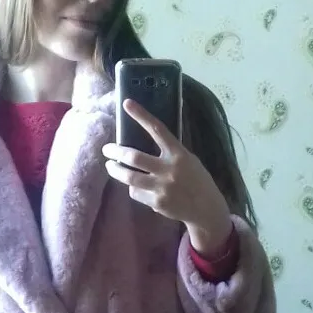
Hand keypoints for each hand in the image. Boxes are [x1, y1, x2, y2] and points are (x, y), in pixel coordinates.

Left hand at [102, 99, 232, 255]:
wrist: (206, 208)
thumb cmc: (196, 180)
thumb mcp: (188, 160)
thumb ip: (169, 152)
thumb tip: (143, 140)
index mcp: (179, 153)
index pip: (157, 129)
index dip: (141, 115)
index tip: (126, 103)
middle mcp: (170, 169)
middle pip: (134, 157)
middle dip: (115, 151)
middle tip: (106, 149)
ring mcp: (162, 187)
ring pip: (129, 177)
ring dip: (115, 170)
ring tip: (111, 166)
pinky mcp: (157, 203)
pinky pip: (135, 193)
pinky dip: (133, 189)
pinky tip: (137, 187)